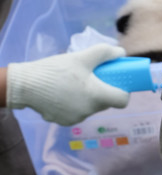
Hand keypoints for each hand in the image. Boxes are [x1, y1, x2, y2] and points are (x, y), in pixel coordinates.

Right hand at [6, 44, 129, 125]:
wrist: (24, 85)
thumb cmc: (55, 70)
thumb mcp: (82, 57)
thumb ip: (104, 53)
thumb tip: (121, 53)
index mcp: (97, 97)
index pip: (122, 100)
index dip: (123, 91)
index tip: (116, 82)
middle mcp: (89, 111)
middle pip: (106, 102)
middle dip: (103, 90)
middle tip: (92, 77)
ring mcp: (76, 118)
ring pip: (91, 107)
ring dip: (88, 97)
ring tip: (73, 83)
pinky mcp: (64, 121)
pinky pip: (77, 111)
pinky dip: (74, 103)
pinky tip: (63, 93)